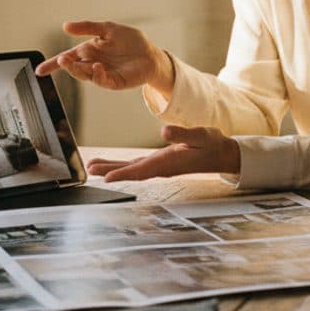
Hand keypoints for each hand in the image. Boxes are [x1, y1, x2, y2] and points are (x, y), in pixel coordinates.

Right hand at [34, 20, 174, 94]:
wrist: (150, 54)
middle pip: (74, 67)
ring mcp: (102, 74)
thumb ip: (87, 27)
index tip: (40, 70)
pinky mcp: (114, 82)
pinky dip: (97, 75)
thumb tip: (65, 25)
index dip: (53, 64)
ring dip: (77, 70)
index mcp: (88, 51)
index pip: (67, 58)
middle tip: (61, 60)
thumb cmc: (130, 41)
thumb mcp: (107, 28)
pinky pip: (102, 80)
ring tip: (71, 62)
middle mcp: (92, 63)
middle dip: (65, 65)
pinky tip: (98, 67)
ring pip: (84, 75)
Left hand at [86, 125, 240, 181]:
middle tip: (89, 171)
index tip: (106, 178)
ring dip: (112, 168)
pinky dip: (122, 166)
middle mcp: (160, 167)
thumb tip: (164, 131)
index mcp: (168, 162)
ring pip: (131, 169)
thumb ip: (183, 134)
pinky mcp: (159, 162)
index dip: (123, 174)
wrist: (220, 154)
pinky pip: (136, 166)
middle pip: (130, 172)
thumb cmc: (211, 145)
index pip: (141, 170)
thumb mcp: (200, 136)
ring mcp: (158, 166)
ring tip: (93, 168)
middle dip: (109, 172)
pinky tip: (112, 166)